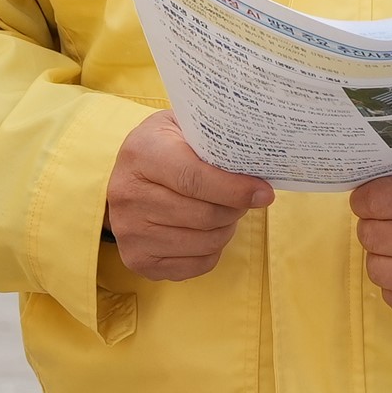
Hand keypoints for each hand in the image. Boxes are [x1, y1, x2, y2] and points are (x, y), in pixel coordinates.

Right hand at [106, 112, 271, 280]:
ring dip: (226, 229)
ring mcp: (129, 231)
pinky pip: (196, 265)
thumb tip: (260, 163)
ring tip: (226, 211)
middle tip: (246, 199)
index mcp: (141, 153)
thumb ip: (217, 141)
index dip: (235, 189)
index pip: (194, 178)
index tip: (263, 192)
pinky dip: (213, 250)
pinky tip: (207, 230)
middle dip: (235, 209)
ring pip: (204, 242)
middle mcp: (127, 194)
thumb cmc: (166, 145)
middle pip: (203, 215)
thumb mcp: (184, 126)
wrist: (129, 173)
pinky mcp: (137, 260)